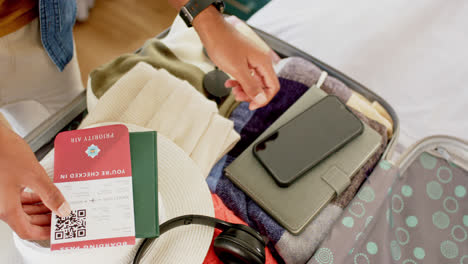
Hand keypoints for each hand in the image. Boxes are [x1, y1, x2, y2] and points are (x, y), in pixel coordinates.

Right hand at [0, 125, 70, 239]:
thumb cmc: (4, 153)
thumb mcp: (34, 175)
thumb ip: (50, 194)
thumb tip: (62, 209)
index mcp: (6, 208)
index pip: (27, 231)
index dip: (44, 234)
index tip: (59, 231)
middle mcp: (2, 205)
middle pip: (26, 222)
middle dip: (46, 220)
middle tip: (64, 216)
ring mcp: (2, 195)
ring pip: (24, 210)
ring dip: (42, 209)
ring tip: (60, 205)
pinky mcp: (4, 186)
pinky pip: (20, 199)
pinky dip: (35, 198)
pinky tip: (46, 194)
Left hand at [193, 7, 279, 109]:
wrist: (212, 29)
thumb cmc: (223, 44)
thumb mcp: (237, 70)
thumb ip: (251, 86)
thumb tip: (262, 100)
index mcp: (263, 62)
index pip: (273, 86)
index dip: (264, 99)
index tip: (251, 105)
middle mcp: (261, 60)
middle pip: (263, 85)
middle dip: (251, 94)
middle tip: (237, 96)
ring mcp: (254, 59)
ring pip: (254, 81)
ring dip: (244, 88)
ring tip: (232, 90)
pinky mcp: (246, 58)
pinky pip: (247, 74)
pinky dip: (239, 81)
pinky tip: (229, 82)